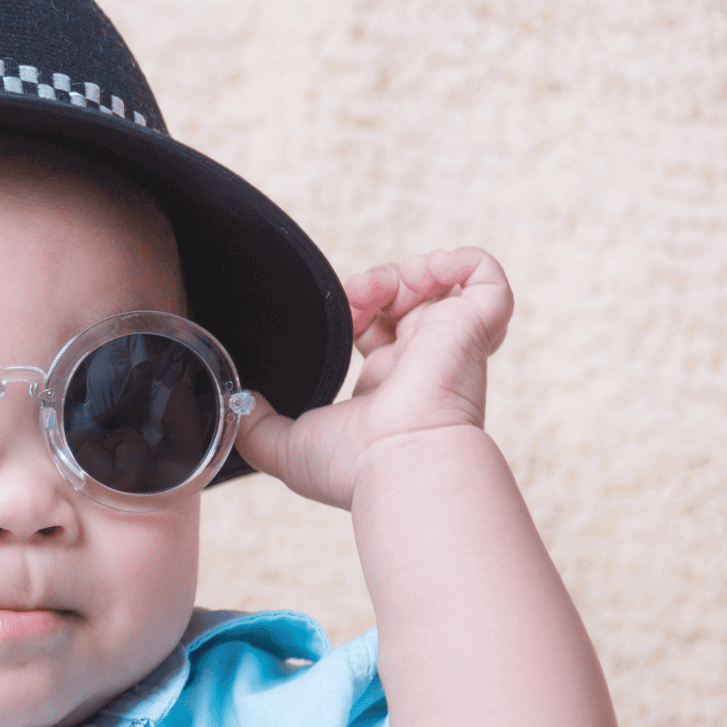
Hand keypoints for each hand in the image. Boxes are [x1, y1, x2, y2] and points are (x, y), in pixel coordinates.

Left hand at [234, 247, 514, 508]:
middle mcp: (424, 363)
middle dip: (377, 285)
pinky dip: (459, 260)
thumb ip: (254, 425)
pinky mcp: (477, 325)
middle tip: (355, 294)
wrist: (398, 463)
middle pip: (407, 302)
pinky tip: (426, 271)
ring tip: (380, 286)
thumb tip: (240, 402)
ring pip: (442, 284)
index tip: (337, 314)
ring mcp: (453, 343)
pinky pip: (486, 275)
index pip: (379, 332)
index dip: (354, 310)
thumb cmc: (351, 466)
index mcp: (388, 386)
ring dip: (406, 271)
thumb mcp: (283, 447)